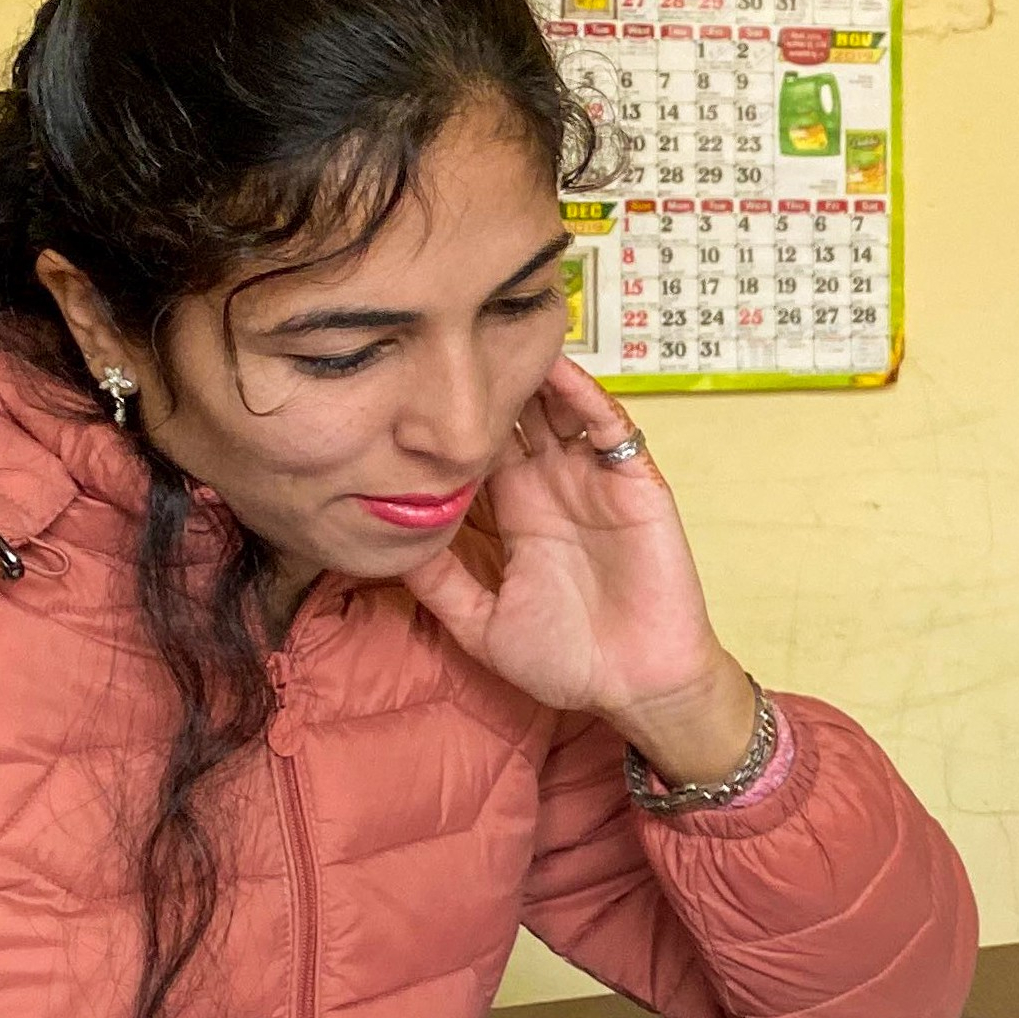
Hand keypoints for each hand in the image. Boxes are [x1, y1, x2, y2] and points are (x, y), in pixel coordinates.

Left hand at [402, 360, 758, 782]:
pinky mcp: (634, 483)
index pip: (475, 447)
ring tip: (495, 331)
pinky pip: (608, 428)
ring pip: (558, 408)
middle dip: (486, 378)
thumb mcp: (481, 623)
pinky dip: (585, 395)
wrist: (637, 686)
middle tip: (443, 335)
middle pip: (514, 414)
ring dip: (531, 372)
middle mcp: (551, 485)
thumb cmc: (568, 660)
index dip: (447, 417)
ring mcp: (593, 479)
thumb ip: (437, 583)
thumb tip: (380, 543)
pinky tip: (557, 369)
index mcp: (516, 511)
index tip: (404, 382)